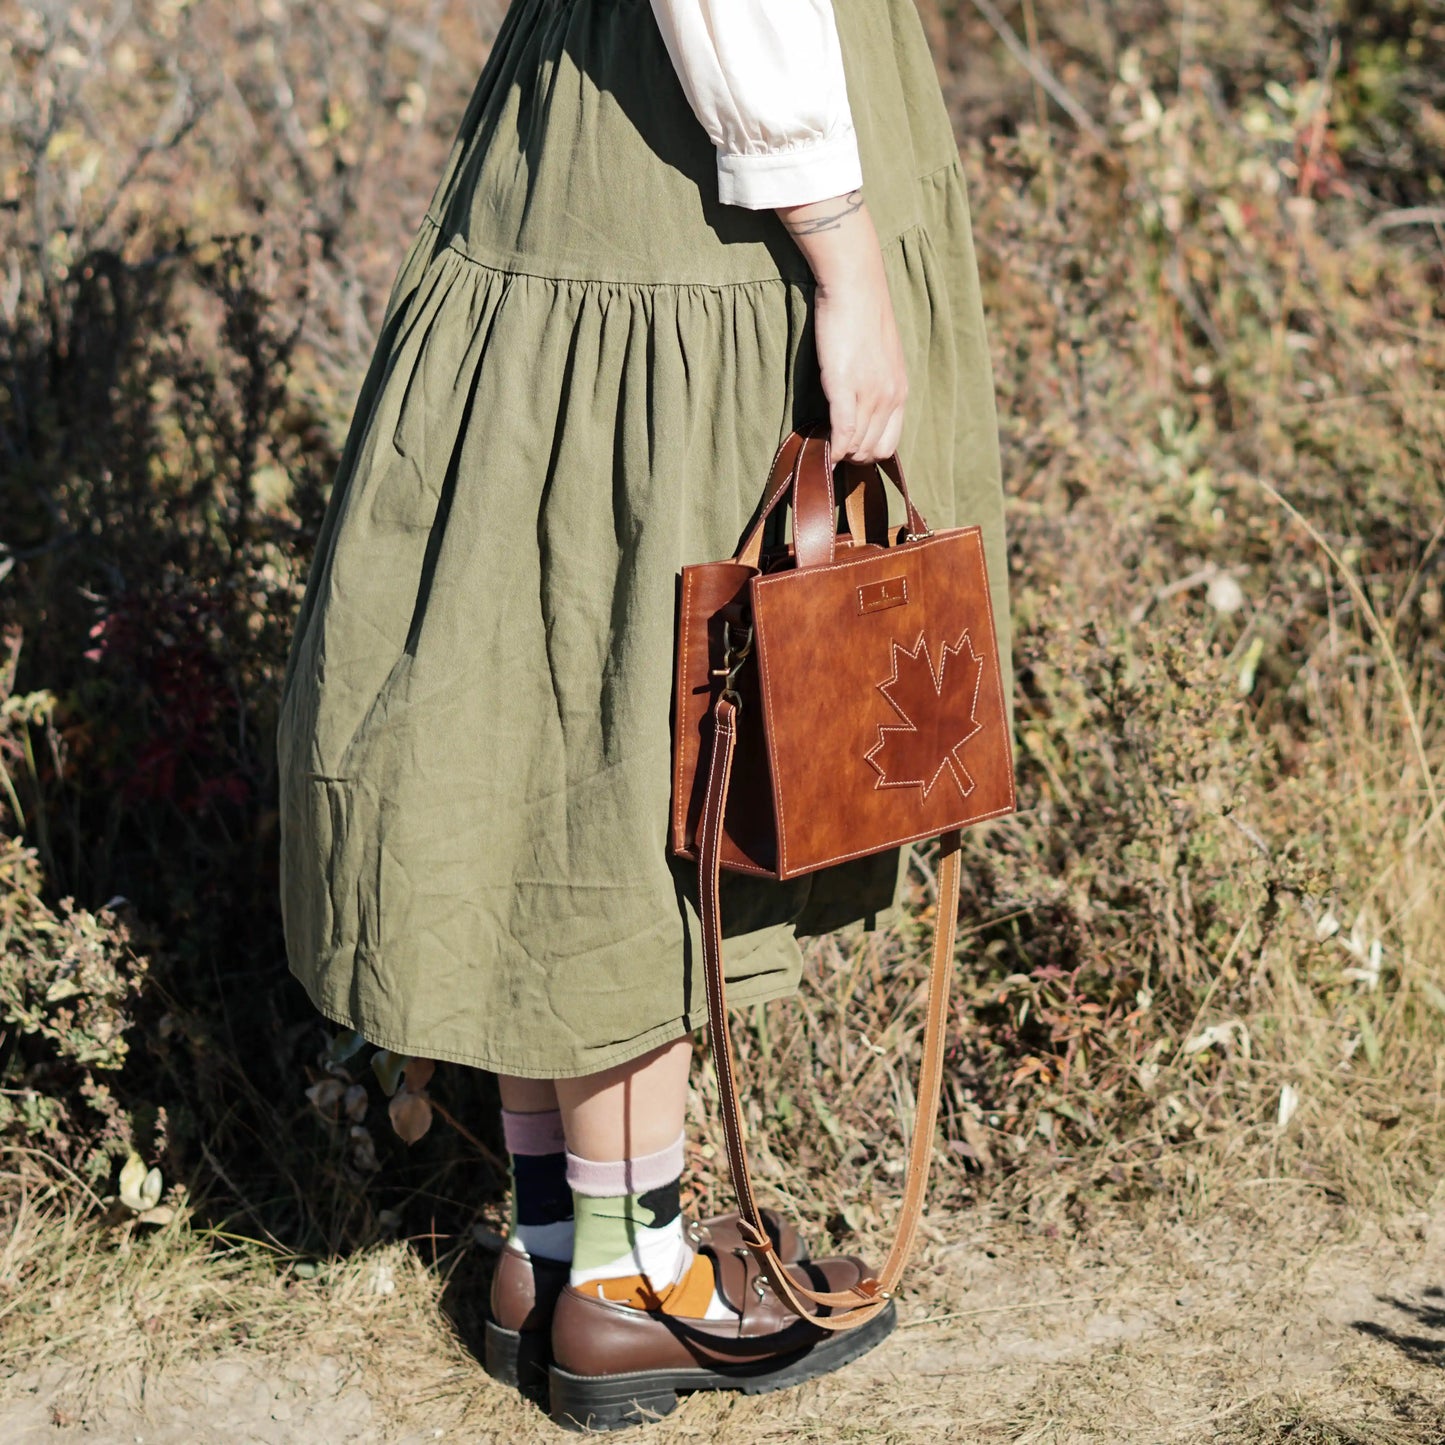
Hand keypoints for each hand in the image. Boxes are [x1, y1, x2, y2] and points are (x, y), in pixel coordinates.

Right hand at [775, 190, 907, 463]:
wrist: (856, 285)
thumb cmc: (862, 315)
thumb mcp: (880, 357)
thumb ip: (875, 385)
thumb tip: (860, 408)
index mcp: (900, 392)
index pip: (888, 445)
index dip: (866, 451)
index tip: (846, 447)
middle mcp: (891, 398)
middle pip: (872, 451)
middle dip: (851, 455)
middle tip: (830, 445)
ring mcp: (871, 395)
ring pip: (857, 446)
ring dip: (838, 451)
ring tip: (821, 443)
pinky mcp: (847, 388)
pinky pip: (843, 433)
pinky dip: (832, 448)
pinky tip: (821, 448)